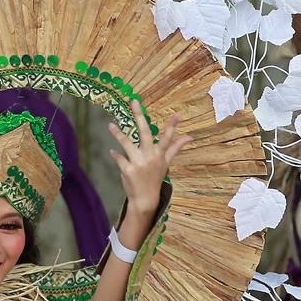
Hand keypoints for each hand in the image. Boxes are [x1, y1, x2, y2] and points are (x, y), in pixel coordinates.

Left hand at [108, 100, 190, 216]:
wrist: (145, 198)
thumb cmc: (155, 177)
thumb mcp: (166, 163)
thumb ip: (175, 147)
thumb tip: (189, 136)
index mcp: (160, 154)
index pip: (167, 138)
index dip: (172, 126)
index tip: (177, 114)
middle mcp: (150, 157)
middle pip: (144, 133)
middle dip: (139, 117)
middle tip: (134, 102)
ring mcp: (138, 163)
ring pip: (127, 144)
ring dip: (118, 134)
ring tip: (110, 125)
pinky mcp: (127, 170)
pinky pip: (119, 158)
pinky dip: (115, 155)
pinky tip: (112, 151)